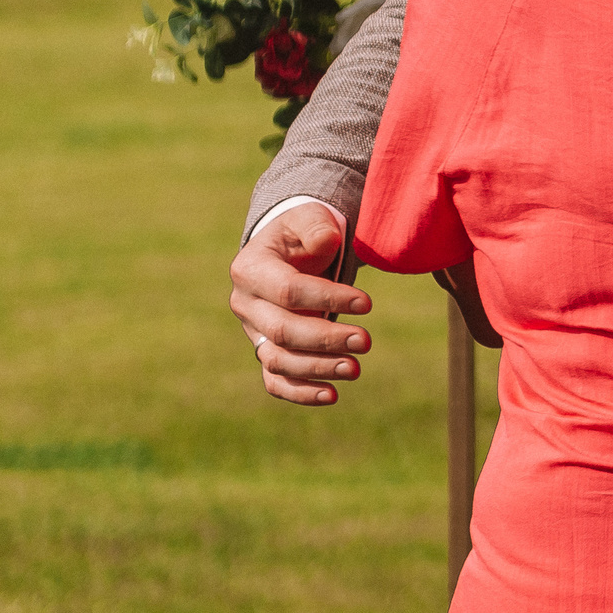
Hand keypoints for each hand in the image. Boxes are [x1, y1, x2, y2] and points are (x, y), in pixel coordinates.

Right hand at [227, 201, 370, 406]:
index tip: (367, 304)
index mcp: (250, 269)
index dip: (327, 299)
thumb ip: (316, 225)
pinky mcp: (267, 350)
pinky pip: (275, 380)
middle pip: (283, 331)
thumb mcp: (309, 216)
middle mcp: (245, 304)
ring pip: (278, 360)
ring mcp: (254, 332)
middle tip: (365, 342)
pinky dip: (300, 392)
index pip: (288, 291)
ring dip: (317, 368)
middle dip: (326, 339)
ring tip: (355, 369)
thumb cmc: (304, 231)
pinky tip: (331, 396)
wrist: (292, 249)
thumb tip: (327, 242)